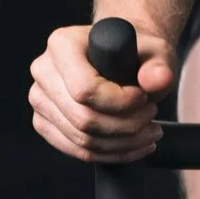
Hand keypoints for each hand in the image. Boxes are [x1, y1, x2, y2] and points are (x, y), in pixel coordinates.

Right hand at [29, 22, 175, 164]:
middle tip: (151, 117)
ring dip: (122, 144)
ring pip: (82, 139)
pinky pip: (77, 151)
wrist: (119, 57)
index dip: (120, 103)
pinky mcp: (44, 122)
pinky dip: (110, 154)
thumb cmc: (133, 51)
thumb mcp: (154, 51)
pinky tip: (133, 145)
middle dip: (126, 127)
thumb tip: (160, 79)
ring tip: (148, 132)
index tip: (144, 98)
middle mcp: (43, 70)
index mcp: (61, 44)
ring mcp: (40, 99)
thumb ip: (158, 66)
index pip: (85, 89)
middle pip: (83, 119)